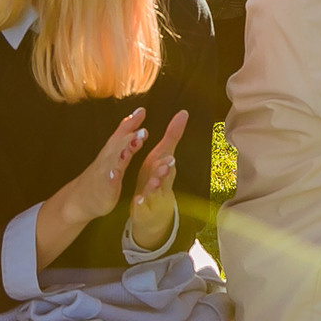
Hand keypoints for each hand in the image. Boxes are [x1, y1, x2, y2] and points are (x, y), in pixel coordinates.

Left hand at [127, 109, 190, 253]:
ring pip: (154, 192)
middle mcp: (161, 182)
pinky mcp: (143, 208)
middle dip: (164, 173)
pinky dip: (140, 203)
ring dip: (154, 187)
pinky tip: (137, 201)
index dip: (167, 160)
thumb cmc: (157, 175)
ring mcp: (153, 196)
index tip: (169, 157)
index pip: (167, 163)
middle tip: (166, 167)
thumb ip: (172, 136)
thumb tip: (183, 112)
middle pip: (164, 177)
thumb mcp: (164, 156)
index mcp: (164, 168)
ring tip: (153, 183)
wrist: (154, 208)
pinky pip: (142, 206)